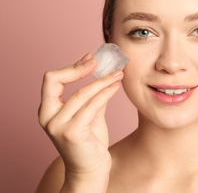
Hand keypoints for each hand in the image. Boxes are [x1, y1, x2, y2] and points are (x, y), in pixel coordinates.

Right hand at [38, 53, 123, 190]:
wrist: (92, 170)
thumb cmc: (90, 142)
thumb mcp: (89, 114)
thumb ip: (92, 96)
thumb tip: (104, 73)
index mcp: (48, 110)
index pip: (52, 80)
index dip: (71, 67)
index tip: (90, 59)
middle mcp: (47, 117)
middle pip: (56, 81)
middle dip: (79, 68)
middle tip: (100, 61)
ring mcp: (58, 126)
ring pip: (81, 93)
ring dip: (102, 80)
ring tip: (118, 74)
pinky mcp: (72, 133)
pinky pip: (92, 105)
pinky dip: (106, 92)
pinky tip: (116, 86)